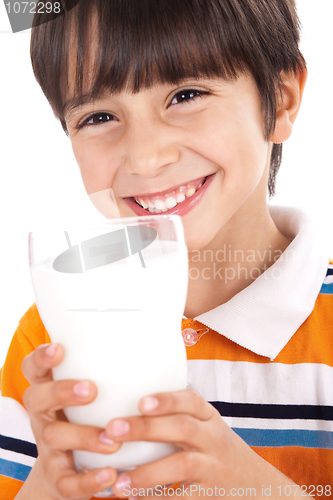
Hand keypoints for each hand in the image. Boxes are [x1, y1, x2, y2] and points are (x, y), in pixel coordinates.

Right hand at [20, 343, 119, 499]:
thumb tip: (154, 344)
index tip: (61, 348)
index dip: (42, 357)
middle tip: (91, 390)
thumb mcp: (88, 395)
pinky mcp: (57, 476)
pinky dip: (88, 480)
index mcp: (49, 389)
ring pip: (53, 437)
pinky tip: (111, 475)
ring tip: (112, 440)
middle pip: (37, 398)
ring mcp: (48, 445)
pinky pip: (67, 480)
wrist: (67, 469)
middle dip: (62, 391)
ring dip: (83, 436)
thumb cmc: (87, 418)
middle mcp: (43, 414)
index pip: (34, 368)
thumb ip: (108, 374)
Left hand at [104, 390, 306, 498]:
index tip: (141, 402)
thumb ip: (174, 413)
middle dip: (146, 428)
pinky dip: (158, 498)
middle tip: (113, 430)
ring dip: (148, 473)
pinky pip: (183, 497)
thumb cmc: (213, 446)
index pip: (191, 400)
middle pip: (182, 428)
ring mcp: (213, 466)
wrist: (253, 481)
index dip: (167, 400)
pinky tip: (134, 498)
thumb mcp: (204, 423)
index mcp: (208, 416)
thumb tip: (122, 400)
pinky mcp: (209, 494)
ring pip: (182, 466)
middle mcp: (212, 437)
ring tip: (119, 481)